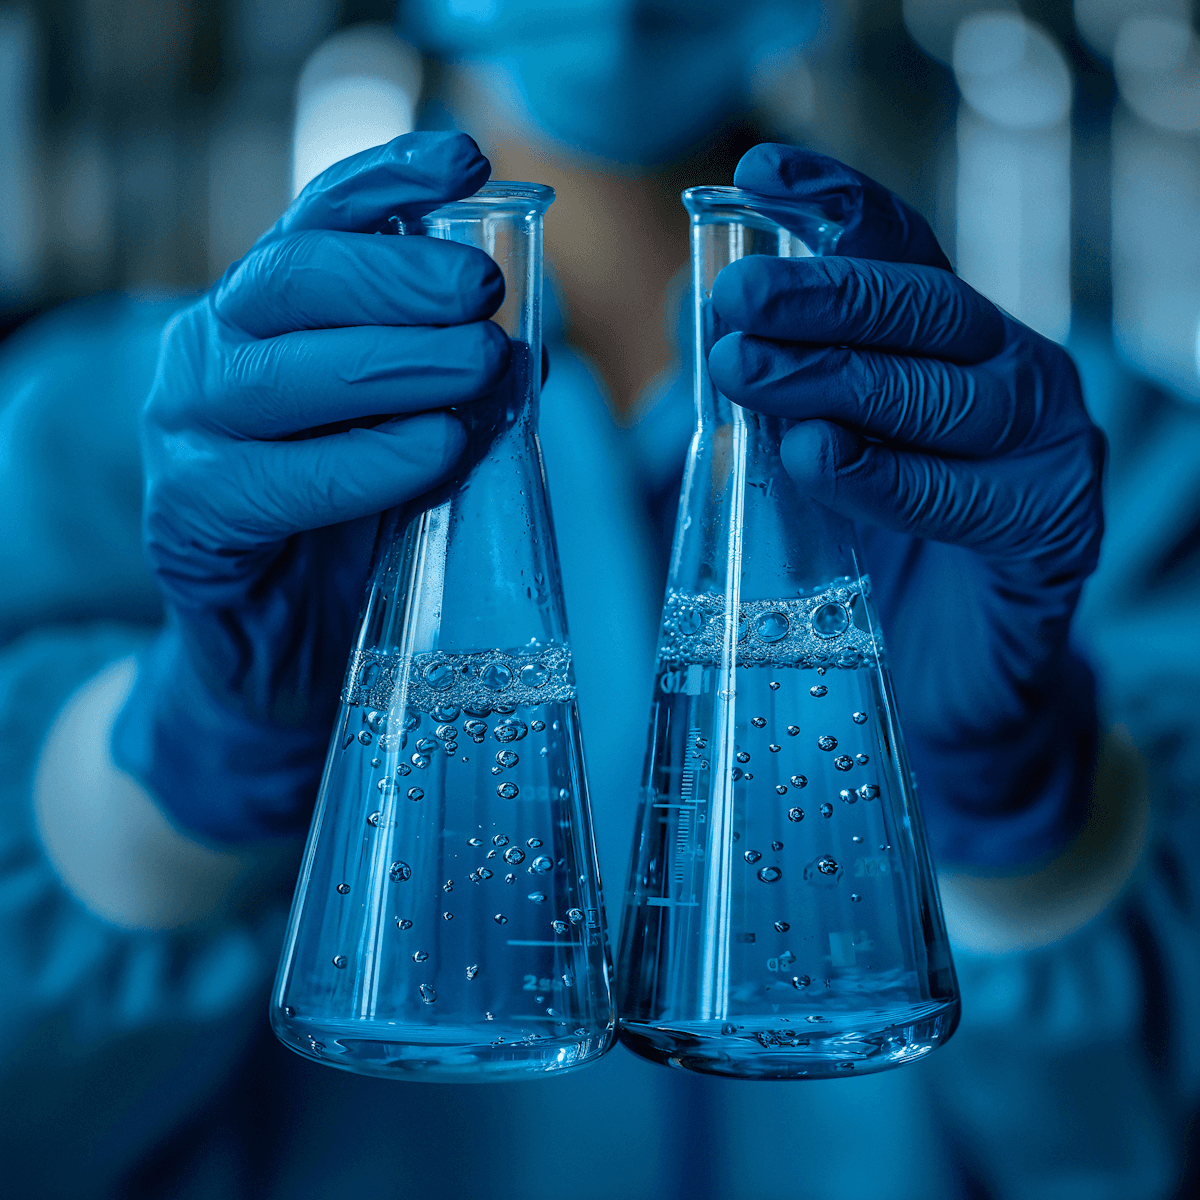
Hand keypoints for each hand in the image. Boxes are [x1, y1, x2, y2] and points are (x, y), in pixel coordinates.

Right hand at [113, 132, 509, 841]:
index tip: (468, 160)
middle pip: (291, 281)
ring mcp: (186, 435)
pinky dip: (365, 461)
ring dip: (392, 361)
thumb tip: (529, 339)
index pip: (316, 225)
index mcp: (264, 320)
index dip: (388, 183)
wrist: (286, 649)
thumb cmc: (355, 528)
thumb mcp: (406, 434)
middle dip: (397, 277)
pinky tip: (434, 450)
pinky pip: (274, 481)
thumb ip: (445, 382)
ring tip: (479, 366)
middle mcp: (212, 357)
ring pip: (278, 373)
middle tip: (485, 290)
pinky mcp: (187, 519)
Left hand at [708, 145, 1104, 865]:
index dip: (834, 208)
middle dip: (822, 297)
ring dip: (843, 378)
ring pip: (951, 390)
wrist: (950, 681)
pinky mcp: (1056, 532)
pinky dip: (891, 477)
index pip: (899, 250)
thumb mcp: (811, 459)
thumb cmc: (875, 560)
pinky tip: (819, 458)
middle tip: (733, 301)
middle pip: (924, 307)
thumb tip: (690, 314)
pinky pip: (974, 495)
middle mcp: (1011, 376)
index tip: (758, 175)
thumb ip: (768, 390)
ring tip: (749, 374)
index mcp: (951, 344)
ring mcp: (1046, 450)